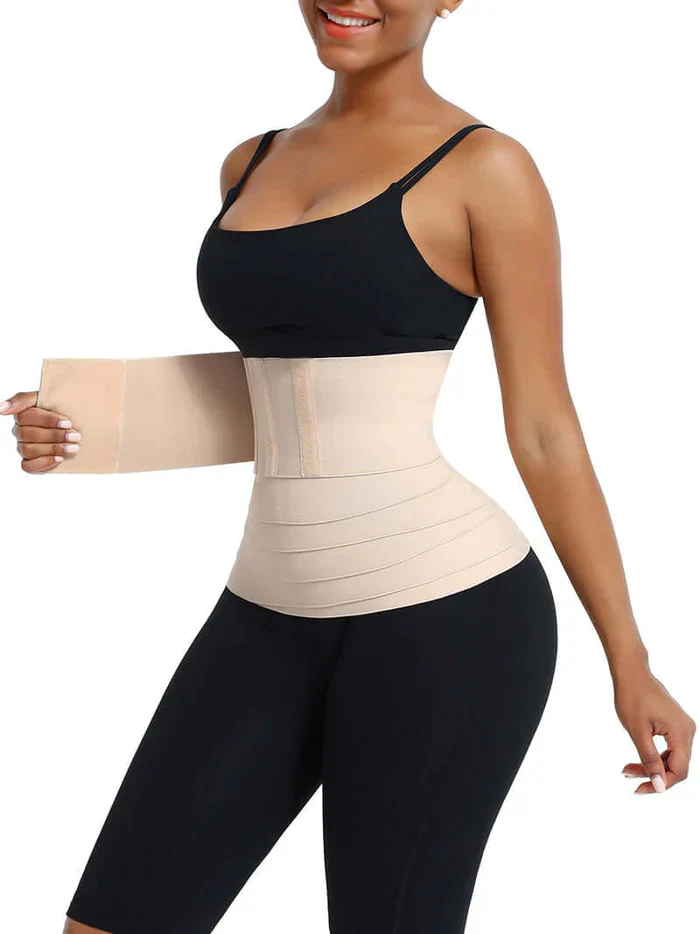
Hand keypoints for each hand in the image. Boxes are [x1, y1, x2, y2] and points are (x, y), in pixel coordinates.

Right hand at [0, 391, 81, 472]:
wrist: (79, 428)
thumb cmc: (62, 411)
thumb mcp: (47, 398)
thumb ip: (23, 400)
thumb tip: (1, 409)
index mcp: (22, 415)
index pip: (25, 417)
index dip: (47, 420)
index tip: (68, 423)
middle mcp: (19, 432)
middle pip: (28, 434)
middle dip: (54, 435)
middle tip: (75, 436)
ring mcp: (23, 448)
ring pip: (28, 450)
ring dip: (53, 449)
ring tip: (73, 447)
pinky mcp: (29, 462)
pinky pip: (27, 466)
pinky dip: (44, 462)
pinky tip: (59, 459)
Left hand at [614, 661, 695, 793]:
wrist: (631, 671)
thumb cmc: (632, 696)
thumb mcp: (637, 731)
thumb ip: (650, 759)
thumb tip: (659, 786)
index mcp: (681, 732)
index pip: (679, 771)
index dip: (661, 784)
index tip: (639, 789)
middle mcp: (687, 730)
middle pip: (676, 766)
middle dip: (653, 775)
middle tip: (627, 775)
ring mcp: (682, 727)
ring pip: (671, 758)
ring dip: (652, 766)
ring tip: (627, 769)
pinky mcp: (675, 724)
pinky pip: (669, 748)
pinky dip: (654, 755)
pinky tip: (637, 759)